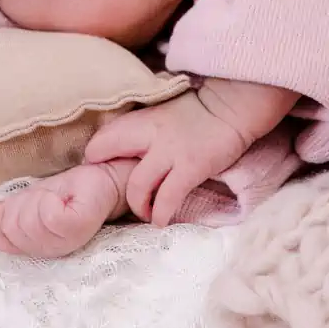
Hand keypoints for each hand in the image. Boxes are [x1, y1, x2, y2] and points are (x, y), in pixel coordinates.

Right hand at [0, 161, 130, 258]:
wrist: (104, 180)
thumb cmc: (66, 191)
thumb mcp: (27, 203)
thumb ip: (5, 217)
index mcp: (32, 245)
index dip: (6, 214)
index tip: (28, 204)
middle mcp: (47, 250)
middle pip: (12, 227)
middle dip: (23, 205)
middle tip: (44, 199)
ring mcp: (64, 243)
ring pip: (28, 222)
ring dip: (36, 200)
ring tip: (53, 199)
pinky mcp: (79, 228)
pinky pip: (49, 216)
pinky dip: (49, 200)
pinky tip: (60, 199)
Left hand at [84, 90, 248, 226]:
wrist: (232, 107)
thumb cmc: (199, 110)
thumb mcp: (162, 112)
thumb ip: (143, 128)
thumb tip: (125, 146)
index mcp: (141, 119)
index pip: (102, 138)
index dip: (97, 157)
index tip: (103, 171)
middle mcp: (150, 134)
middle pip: (106, 152)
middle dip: (104, 178)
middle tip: (114, 195)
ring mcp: (170, 152)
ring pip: (136, 186)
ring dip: (137, 206)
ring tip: (144, 213)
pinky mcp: (190, 167)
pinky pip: (167, 198)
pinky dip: (161, 214)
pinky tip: (161, 220)